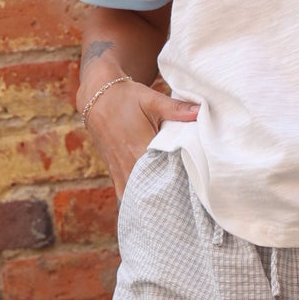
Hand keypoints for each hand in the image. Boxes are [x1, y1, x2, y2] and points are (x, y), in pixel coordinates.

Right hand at [80, 74, 197, 199]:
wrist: (97, 98)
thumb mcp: (151, 99)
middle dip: (169, 194)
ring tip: (170, 201)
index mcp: (140, 148)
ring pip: (137, 196)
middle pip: (152, 189)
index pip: (164, 174)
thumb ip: (176, 109)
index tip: (194, 185)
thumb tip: (201, 110)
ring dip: (152, 198)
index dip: (180, 181)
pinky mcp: (114, 174)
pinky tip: (151, 200)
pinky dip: (138, 199)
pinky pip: (125, 194)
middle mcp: (128, 164)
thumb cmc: (126, 98)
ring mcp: (119, 171)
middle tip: (187, 197)